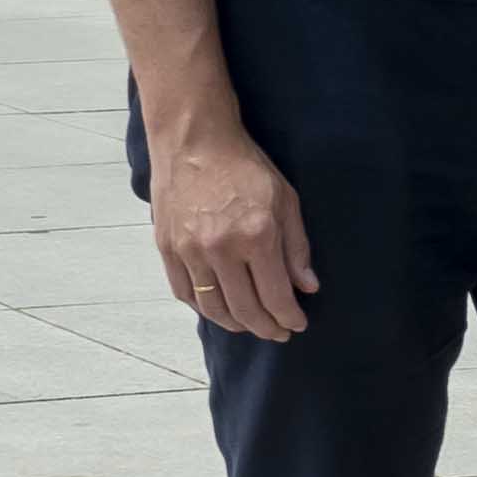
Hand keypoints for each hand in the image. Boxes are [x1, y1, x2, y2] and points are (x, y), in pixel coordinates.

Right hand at [150, 116, 315, 342]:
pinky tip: (220, 310)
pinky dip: (204, 308)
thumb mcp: (285, 200)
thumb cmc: (246, 167)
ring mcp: (189, 251)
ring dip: (236, 323)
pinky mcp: (167, 249)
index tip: (297, 325)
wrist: (194, 143)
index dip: (288, 317)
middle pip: (245, 309)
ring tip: (251, 325)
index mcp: (256, 236)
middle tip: (279, 333)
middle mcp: (221, 249)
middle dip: (266, 328)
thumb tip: (308, 287)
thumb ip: (297, 247)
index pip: (275, 296)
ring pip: (213, 307)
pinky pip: (185, 293)